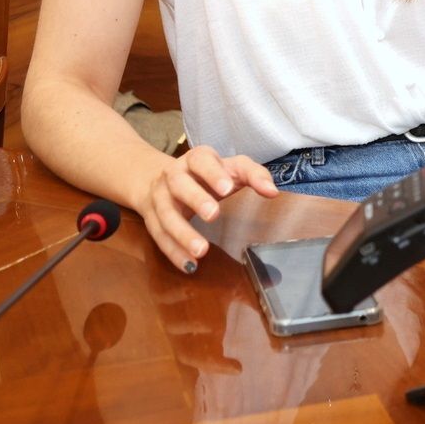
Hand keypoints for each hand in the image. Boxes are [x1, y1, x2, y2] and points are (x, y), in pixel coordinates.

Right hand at [132, 145, 278, 271]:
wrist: (158, 178)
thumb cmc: (207, 173)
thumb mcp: (231, 168)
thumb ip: (254, 175)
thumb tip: (273, 192)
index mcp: (195, 159)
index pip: (202, 160)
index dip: (213, 173)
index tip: (228, 188)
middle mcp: (173, 175)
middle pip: (180, 185)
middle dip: (195, 199)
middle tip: (213, 215)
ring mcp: (159, 198)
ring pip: (166, 215)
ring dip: (182, 234)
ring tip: (201, 250)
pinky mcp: (151, 219)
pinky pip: (159, 237)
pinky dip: (174, 252)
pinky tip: (189, 265)